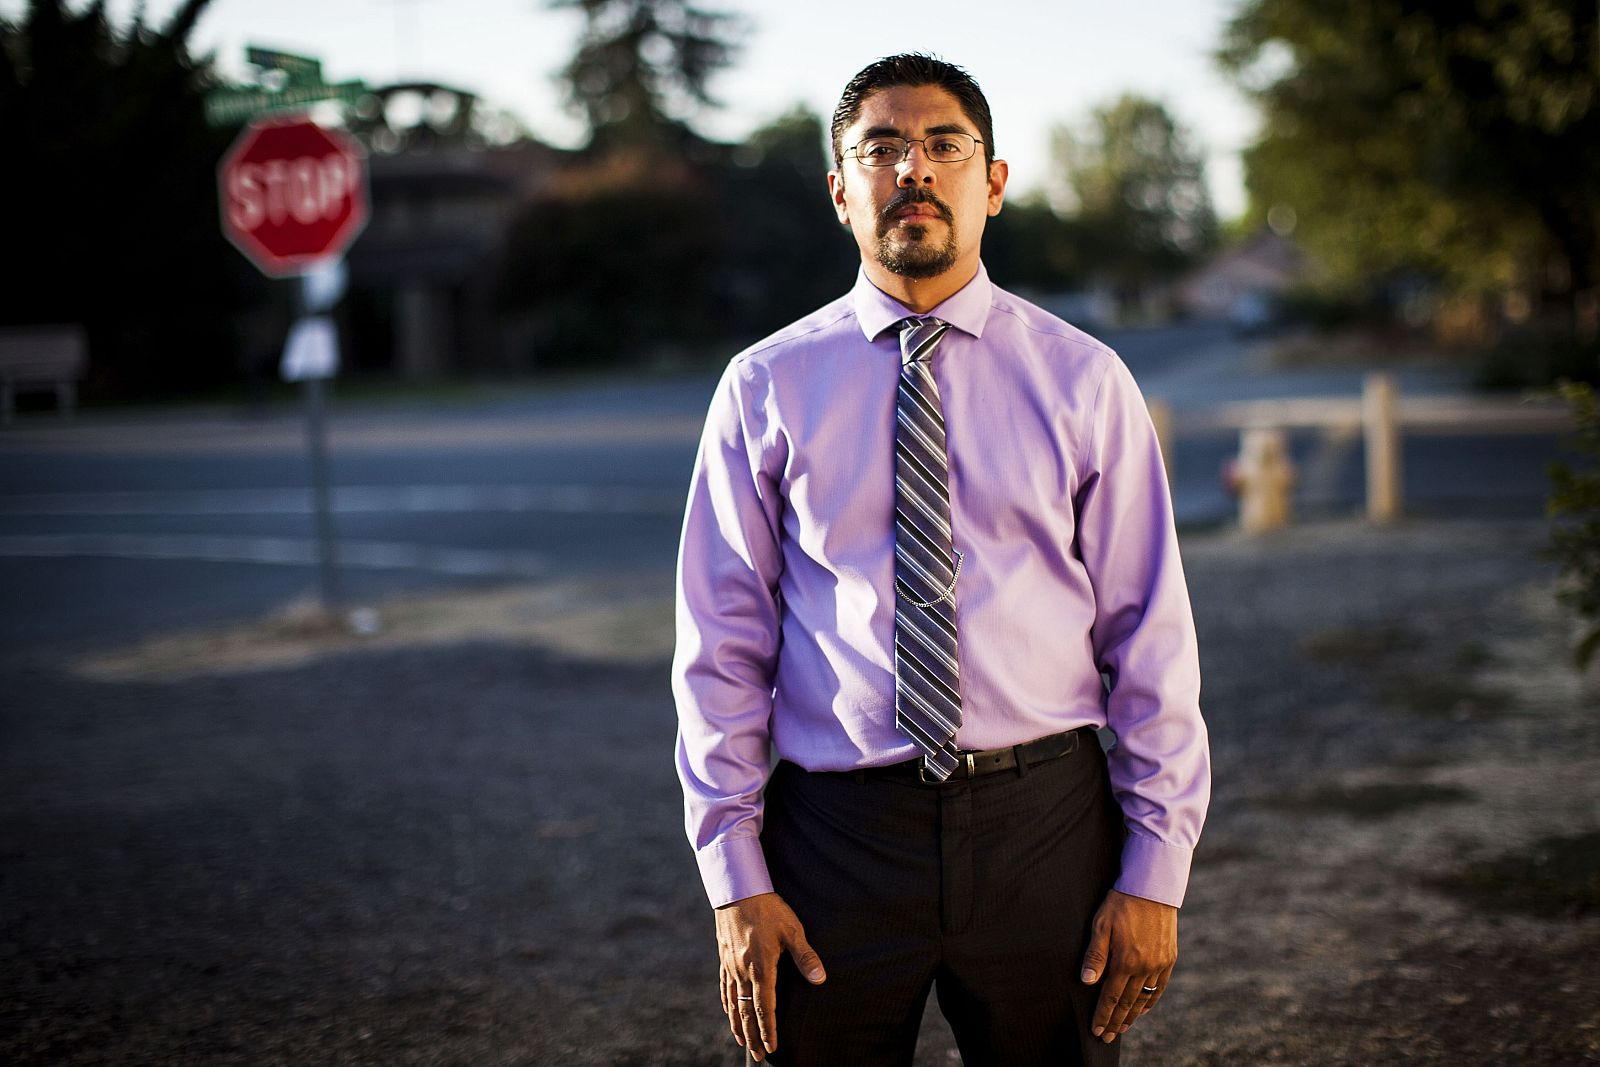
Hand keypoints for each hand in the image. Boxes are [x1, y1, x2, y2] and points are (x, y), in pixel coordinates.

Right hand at [715, 892, 826, 1060]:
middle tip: (758, 1056)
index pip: (765, 1008)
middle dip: (753, 1036)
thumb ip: (805, 957)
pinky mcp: (724, 957)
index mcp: (761, 968)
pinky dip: (727, 1004)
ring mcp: (731, 966)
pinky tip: (729, 1011)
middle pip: (747, 1012)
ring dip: (738, 1025)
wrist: (737, 890)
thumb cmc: (769, 909)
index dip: (769, 1030)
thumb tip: (819, 979)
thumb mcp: (792, 930)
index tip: (772, 1047)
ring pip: (733, 1003)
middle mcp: (743, 971)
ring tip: (742, 1042)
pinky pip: (724, 987)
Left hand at [1079, 888, 1177, 1043]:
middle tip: (1107, 1037)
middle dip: (1116, 1021)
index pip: (1111, 997)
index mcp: (1125, 961)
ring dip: (1132, 1015)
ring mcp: (1159, 964)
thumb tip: (1087, 980)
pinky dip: (1151, 1000)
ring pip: (1144, 998)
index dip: (1103, 1015)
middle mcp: (1144, 967)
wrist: (1153, 888)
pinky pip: (1160, 987)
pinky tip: (1143, 1009)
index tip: (1097, 1030)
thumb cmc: (1121, 904)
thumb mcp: (1101, 925)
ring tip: (1123, 1028)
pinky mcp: (1169, 958)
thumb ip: (1095, 954)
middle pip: (1127, 1003)